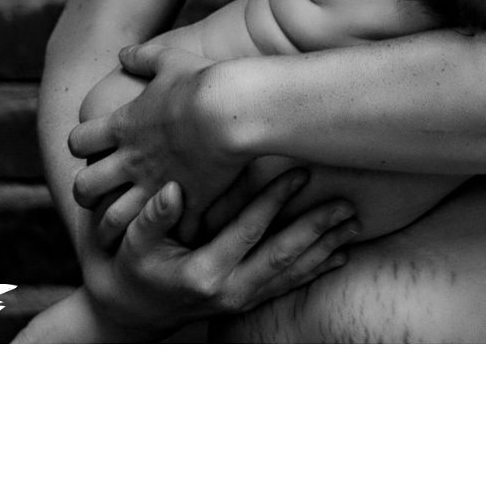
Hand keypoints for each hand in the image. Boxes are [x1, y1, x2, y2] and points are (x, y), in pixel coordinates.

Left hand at [69, 34, 236, 229]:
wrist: (233, 109)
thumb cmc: (203, 81)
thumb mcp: (170, 59)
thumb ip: (143, 56)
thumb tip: (123, 52)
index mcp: (124, 127)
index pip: (77, 142)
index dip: (81, 146)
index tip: (95, 148)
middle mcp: (131, 160)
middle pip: (83, 188)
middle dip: (87, 193)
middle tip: (102, 193)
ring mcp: (155, 186)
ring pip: (114, 219)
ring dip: (118, 223)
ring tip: (130, 224)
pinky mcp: (186, 203)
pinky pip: (169, 229)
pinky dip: (174, 229)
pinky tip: (182, 224)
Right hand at [80, 171, 358, 334]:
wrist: (132, 312)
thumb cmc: (132, 267)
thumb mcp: (132, 243)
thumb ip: (151, 217)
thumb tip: (173, 190)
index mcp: (203, 272)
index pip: (249, 231)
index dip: (275, 200)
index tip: (301, 172)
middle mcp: (228, 291)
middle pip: (283, 256)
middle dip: (317, 228)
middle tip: (346, 203)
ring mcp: (241, 300)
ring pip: (293, 273)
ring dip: (325, 247)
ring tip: (354, 223)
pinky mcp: (248, 303)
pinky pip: (288, 285)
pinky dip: (315, 268)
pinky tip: (339, 254)